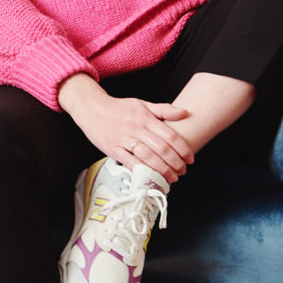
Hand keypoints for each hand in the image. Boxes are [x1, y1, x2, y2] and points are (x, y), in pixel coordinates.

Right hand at [58, 74, 194, 182]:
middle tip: (182, 171)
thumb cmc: (119, 108)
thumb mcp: (142, 104)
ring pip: (148, 158)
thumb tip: (184, 112)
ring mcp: (124, 140)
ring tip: (172, 178)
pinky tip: (152, 178)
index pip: (170, 136)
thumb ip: (164, 110)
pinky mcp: (113, 150)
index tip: (190, 158)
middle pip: (161, 149)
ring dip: (163, 171)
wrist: (92, 109)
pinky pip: (130, 163)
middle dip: (176, 163)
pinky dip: (143, 172)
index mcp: (146, 118)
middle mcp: (136, 129)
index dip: (183, 149)